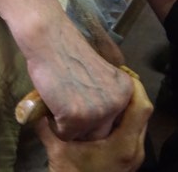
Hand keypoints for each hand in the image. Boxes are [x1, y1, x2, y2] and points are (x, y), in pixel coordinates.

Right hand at [26, 24, 133, 140]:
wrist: (51, 40)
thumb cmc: (68, 53)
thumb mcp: (101, 77)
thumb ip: (106, 96)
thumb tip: (102, 120)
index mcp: (126, 91)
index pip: (115, 122)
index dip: (96, 118)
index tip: (82, 105)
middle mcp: (118, 103)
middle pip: (101, 133)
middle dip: (84, 126)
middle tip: (69, 108)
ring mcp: (99, 112)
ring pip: (82, 136)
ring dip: (69, 126)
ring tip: (59, 104)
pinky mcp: (76, 117)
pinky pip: (64, 134)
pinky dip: (54, 124)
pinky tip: (52, 103)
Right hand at [37, 76, 151, 171]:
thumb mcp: (58, 152)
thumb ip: (48, 128)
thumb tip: (35, 106)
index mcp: (124, 145)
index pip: (141, 108)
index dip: (136, 87)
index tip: (124, 73)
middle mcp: (135, 149)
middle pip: (143, 113)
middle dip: (133, 94)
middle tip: (118, 78)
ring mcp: (135, 156)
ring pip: (140, 123)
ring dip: (130, 107)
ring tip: (114, 92)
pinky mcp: (129, 159)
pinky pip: (134, 132)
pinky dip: (126, 120)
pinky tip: (109, 114)